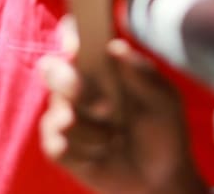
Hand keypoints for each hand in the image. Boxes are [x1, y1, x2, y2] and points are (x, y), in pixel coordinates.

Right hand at [38, 19, 208, 193]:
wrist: (161, 177)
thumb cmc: (163, 131)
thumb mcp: (163, 101)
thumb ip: (142, 74)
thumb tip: (115, 47)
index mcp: (99, 65)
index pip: (73, 38)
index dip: (69, 36)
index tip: (78, 48)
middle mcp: (75, 85)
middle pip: (50, 69)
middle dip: (70, 84)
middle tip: (104, 105)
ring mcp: (63, 114)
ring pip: (61, 114)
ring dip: (94, 131)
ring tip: (115, 138)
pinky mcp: (57, 145)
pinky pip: (57, 144)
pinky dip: (84, 152)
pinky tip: (101, 155)